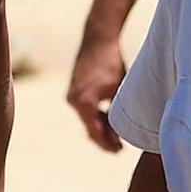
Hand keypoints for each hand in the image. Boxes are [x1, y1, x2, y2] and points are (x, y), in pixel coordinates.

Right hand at [67, 34, 124, 151]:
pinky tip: (108, 118)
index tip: (119, 151)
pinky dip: (95, 116)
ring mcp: (70, 95)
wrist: (98, 40)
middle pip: (88, 128)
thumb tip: (118, 137)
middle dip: (104, 138)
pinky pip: (84, 110)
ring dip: (100, 126)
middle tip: (119, 147)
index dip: (107, 144)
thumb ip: (117, 115)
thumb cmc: (112, 64)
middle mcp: (72, 100)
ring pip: (86, 119)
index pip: (94, 133)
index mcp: (83, 103)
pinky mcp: (73, 90)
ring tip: (116, 134)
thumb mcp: (119, 92)